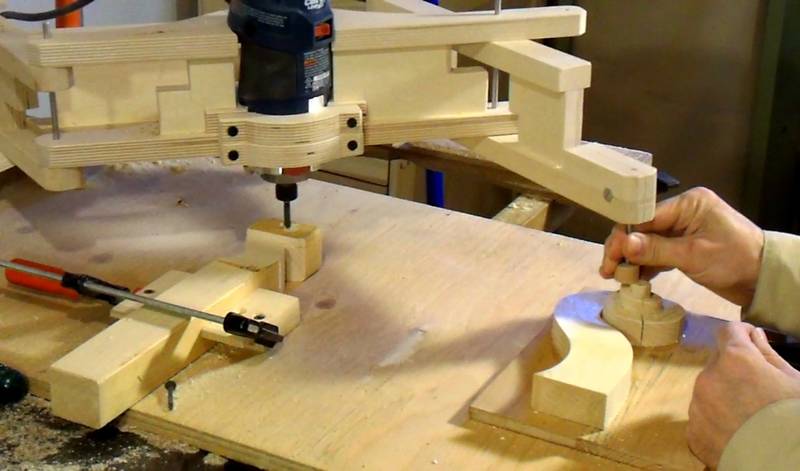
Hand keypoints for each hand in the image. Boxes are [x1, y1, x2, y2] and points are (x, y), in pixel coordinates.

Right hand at [600, 187, 763, 305]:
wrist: (765, 279)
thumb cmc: (734, 260)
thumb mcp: (693, 256)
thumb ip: (656, 249)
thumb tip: (623, 244)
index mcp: (688, 204)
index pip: (645, 217)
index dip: (623, 237)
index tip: (609, 258)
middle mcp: (683, 212)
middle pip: (642, 228)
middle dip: (624, 249)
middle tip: (608, 271)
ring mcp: (684, 229)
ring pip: (647, 241)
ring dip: (633, 259)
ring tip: (617, 277)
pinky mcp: (685, 245)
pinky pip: (658, 251)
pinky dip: (647, 264)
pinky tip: (634, 277)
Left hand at [687, 322, 799, 466]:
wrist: (783, 463)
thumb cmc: (793, 416)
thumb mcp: (792, 379)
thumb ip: (767, 353)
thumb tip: (754, 334)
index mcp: (733, 359)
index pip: (728, 332)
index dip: (741, 335)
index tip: (752, 343)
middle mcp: (707, 378)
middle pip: (717, 363)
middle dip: (733, 369)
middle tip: (757, 389)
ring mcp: (697, 407)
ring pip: (707, 391)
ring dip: (722, 396)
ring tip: (747, 415)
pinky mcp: (693, 433)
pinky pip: (702, 419)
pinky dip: (715, 422)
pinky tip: (736, 433)